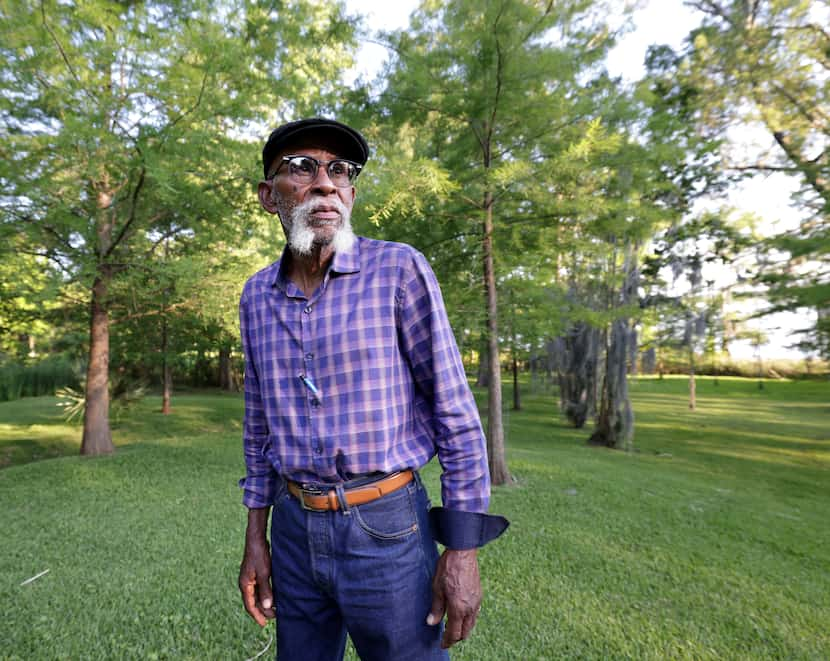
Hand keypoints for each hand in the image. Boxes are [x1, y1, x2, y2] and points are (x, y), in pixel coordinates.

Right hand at [239, 509, 274, 626]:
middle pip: (253, 602)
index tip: (264, 624)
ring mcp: (249, 578)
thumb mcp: (264, 573)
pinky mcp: (254, 574)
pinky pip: (258, 588)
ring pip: (256, 595)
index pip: (250, 605)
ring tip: (274, 609)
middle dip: (262, 610)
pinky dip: (265, 594)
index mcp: (245, 585)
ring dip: (264, 603)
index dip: (257, 615)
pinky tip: (272, 596)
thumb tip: (267, 606)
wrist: (256, 539)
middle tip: (274, 617)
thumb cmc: (259, 555)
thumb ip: (265, 590)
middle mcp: (245, 583)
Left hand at [426, 548, 481, 648]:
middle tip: (446, 637)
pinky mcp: (479, 595)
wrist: (463, 553)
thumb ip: (436, 608)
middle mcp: (470, 608)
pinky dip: (468, 619)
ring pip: (471, 624)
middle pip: (465, 632)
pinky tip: (461, 615)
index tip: (442, 645)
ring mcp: (476, 602)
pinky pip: (475, 614)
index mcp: (458, 608)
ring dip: (463, 629)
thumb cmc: (448, 569)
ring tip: (453, 627)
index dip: (448, 641)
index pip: (454, 633)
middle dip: (456, 637)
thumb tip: (431, 623)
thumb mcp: (437, 588)